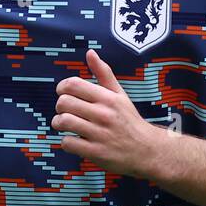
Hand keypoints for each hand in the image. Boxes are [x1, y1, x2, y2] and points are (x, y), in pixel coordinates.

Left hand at [53, 48, 163, 178]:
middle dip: (60, 107)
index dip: (62, 88)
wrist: (146, 150)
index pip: (73, 84)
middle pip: (64, 102)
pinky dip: (67, 141)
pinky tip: (74, 140)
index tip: (65, 94)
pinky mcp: (96, 152)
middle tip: (66, 111)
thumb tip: (90, 53)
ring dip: (59, 124)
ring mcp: (100, 134)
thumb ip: (103, 74)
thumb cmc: (129, 120)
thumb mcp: (120, 95)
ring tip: (66, 125)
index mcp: (108, 98)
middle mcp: (104, 114)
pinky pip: (68, 143)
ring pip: (63, 122)